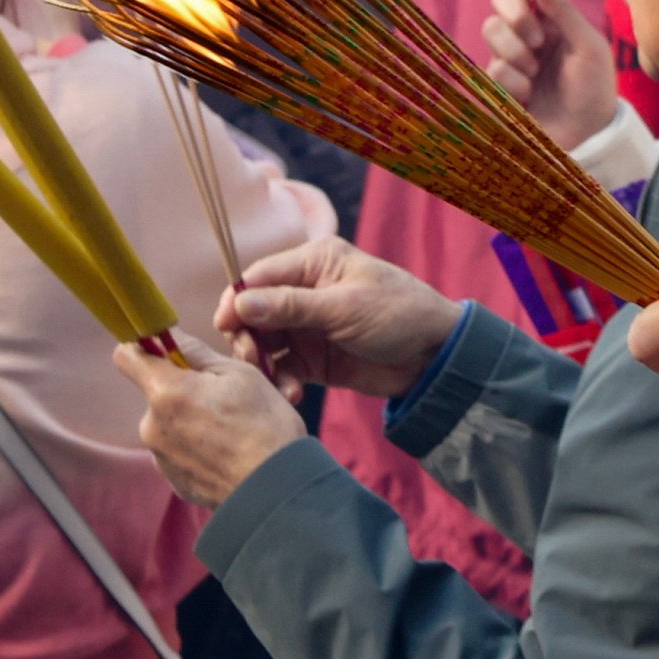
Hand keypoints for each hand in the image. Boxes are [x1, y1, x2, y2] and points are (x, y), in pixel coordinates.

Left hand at [111, 328, 307, 510]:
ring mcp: (160, 457)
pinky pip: (179, 451)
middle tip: (223, 397)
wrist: (276, 490)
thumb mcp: (240, 374)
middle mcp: (152, 425)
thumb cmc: (263, 426)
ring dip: (191, 420)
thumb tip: (170, 338)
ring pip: (170, 422)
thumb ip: (196, 353)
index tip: (167, 349)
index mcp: (167, 392)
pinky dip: (197, 447)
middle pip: (157, 392)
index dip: (145, 346)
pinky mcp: (173, 480)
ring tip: (230, 430)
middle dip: (183, 389)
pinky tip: (227, 453)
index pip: (127, 355)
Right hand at [217, 237, 466, 398]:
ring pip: (264, 344)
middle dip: (246, 336)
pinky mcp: (313, 358)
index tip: (223, 324)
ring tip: (272, 382)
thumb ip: (291, 306)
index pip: (259, 276)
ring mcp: (306, 327)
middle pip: (253, 312)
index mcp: (314, 263)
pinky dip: (281, 382)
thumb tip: (241, 302)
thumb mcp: (345, 308)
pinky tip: (292, 395)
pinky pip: (283, 369)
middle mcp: (304, 292)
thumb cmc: (399, 314)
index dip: (237, 300)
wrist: (435, 356)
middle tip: (250, 359)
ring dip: (261, 364)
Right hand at [481, 0, 608, 148]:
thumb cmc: (594, 89)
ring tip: (536, 74)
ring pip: (491, 31)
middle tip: (538, 39)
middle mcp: (527, 33)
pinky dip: (513, 82)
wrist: (585, 135)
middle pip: (499, 0)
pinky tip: (528, 97)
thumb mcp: (589, 46)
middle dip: (516, 15)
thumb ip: (564, 11)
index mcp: (552, 20)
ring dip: (517, 52)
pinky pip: (492, 68)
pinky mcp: (497, 84)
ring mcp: (510, 58)